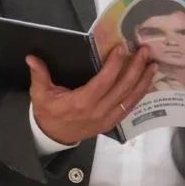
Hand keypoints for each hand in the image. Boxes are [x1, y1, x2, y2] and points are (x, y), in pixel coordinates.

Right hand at [28, 46, 155, 144]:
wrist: (53, 136)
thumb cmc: (48, 112)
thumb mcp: (40, 94)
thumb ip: (39, 75)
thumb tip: (31, 58)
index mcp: (81, 102)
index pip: (103, 82)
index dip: (114, 65)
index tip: (121, 49)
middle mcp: (97, 111)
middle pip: (121, 88)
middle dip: (135, 68)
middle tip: (144, 52)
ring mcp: (107, 118)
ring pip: (130, 98)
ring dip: (143, 81)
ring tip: (152, 64)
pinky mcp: (112, 122)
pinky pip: (130, 108)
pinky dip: (140, 94)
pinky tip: (147, 82)